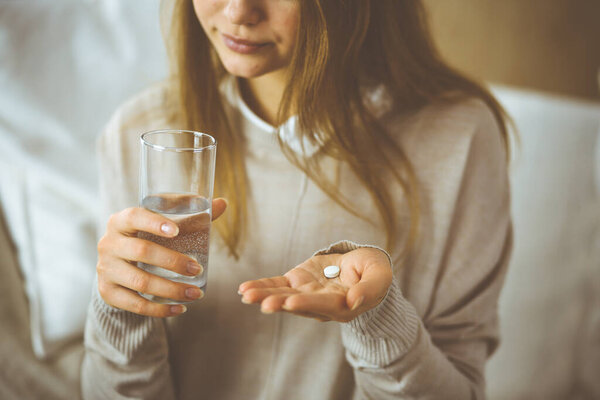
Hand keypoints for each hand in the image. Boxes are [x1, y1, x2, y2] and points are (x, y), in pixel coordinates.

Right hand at [96, 198, 226, 316]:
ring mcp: (105, 269)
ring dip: (171, 290)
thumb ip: (192, 216)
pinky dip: (159, 309)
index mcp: (120, 221)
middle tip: (198, 269)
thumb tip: (223, 203)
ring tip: (195, 294)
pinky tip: (179, 309)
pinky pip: (135, 304)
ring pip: (140, 282)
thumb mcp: (164, 225)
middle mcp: (108, 243)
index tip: (176, 231)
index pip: (134, 217)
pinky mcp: (107, 292)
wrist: (118, 264)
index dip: (154, 223)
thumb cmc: (148, 238)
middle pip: (141, 251)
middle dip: (173, 262)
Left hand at [238, 247, 391, 321]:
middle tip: (263, 304)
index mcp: (343, 306)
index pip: (324, 305)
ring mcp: (306, 295)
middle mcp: (321, 305)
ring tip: (247, 295)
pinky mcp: (296, 283)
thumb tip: (355, 301)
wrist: (361, 266)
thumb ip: (369, 289)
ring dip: (264, 296)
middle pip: (299, 305)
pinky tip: (244, 290)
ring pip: (283, 296)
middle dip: (280, 303)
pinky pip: (276, 285)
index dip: (308, 303)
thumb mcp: (379, 277)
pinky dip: (261, 286)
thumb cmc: (373, 272)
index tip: (291, 302)